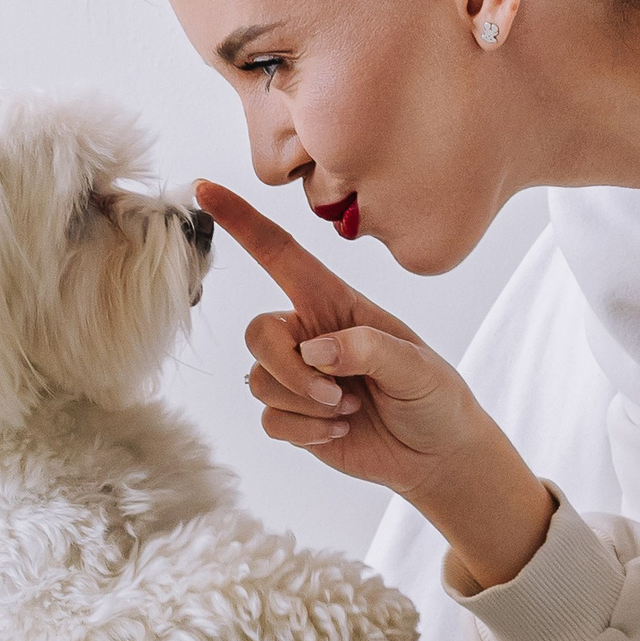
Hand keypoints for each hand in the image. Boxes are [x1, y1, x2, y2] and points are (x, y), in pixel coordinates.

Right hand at [195, 183, 554, 588]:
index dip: (241, 221)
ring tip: (350, 409)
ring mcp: (298, 376)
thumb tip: (314, 350)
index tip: (204, 187)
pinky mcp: (292, 415)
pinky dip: (304, 431)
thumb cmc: (434, 396)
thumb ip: (368, 349)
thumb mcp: (416, 366)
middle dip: (288, 368)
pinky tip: (339, 430)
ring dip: (304, 402)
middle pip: (258, 332)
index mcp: (337, 303)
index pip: (280, 255)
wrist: (435, 453)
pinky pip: (269, 418)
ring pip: (260, 379)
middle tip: (336, 393)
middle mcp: (310, 333)